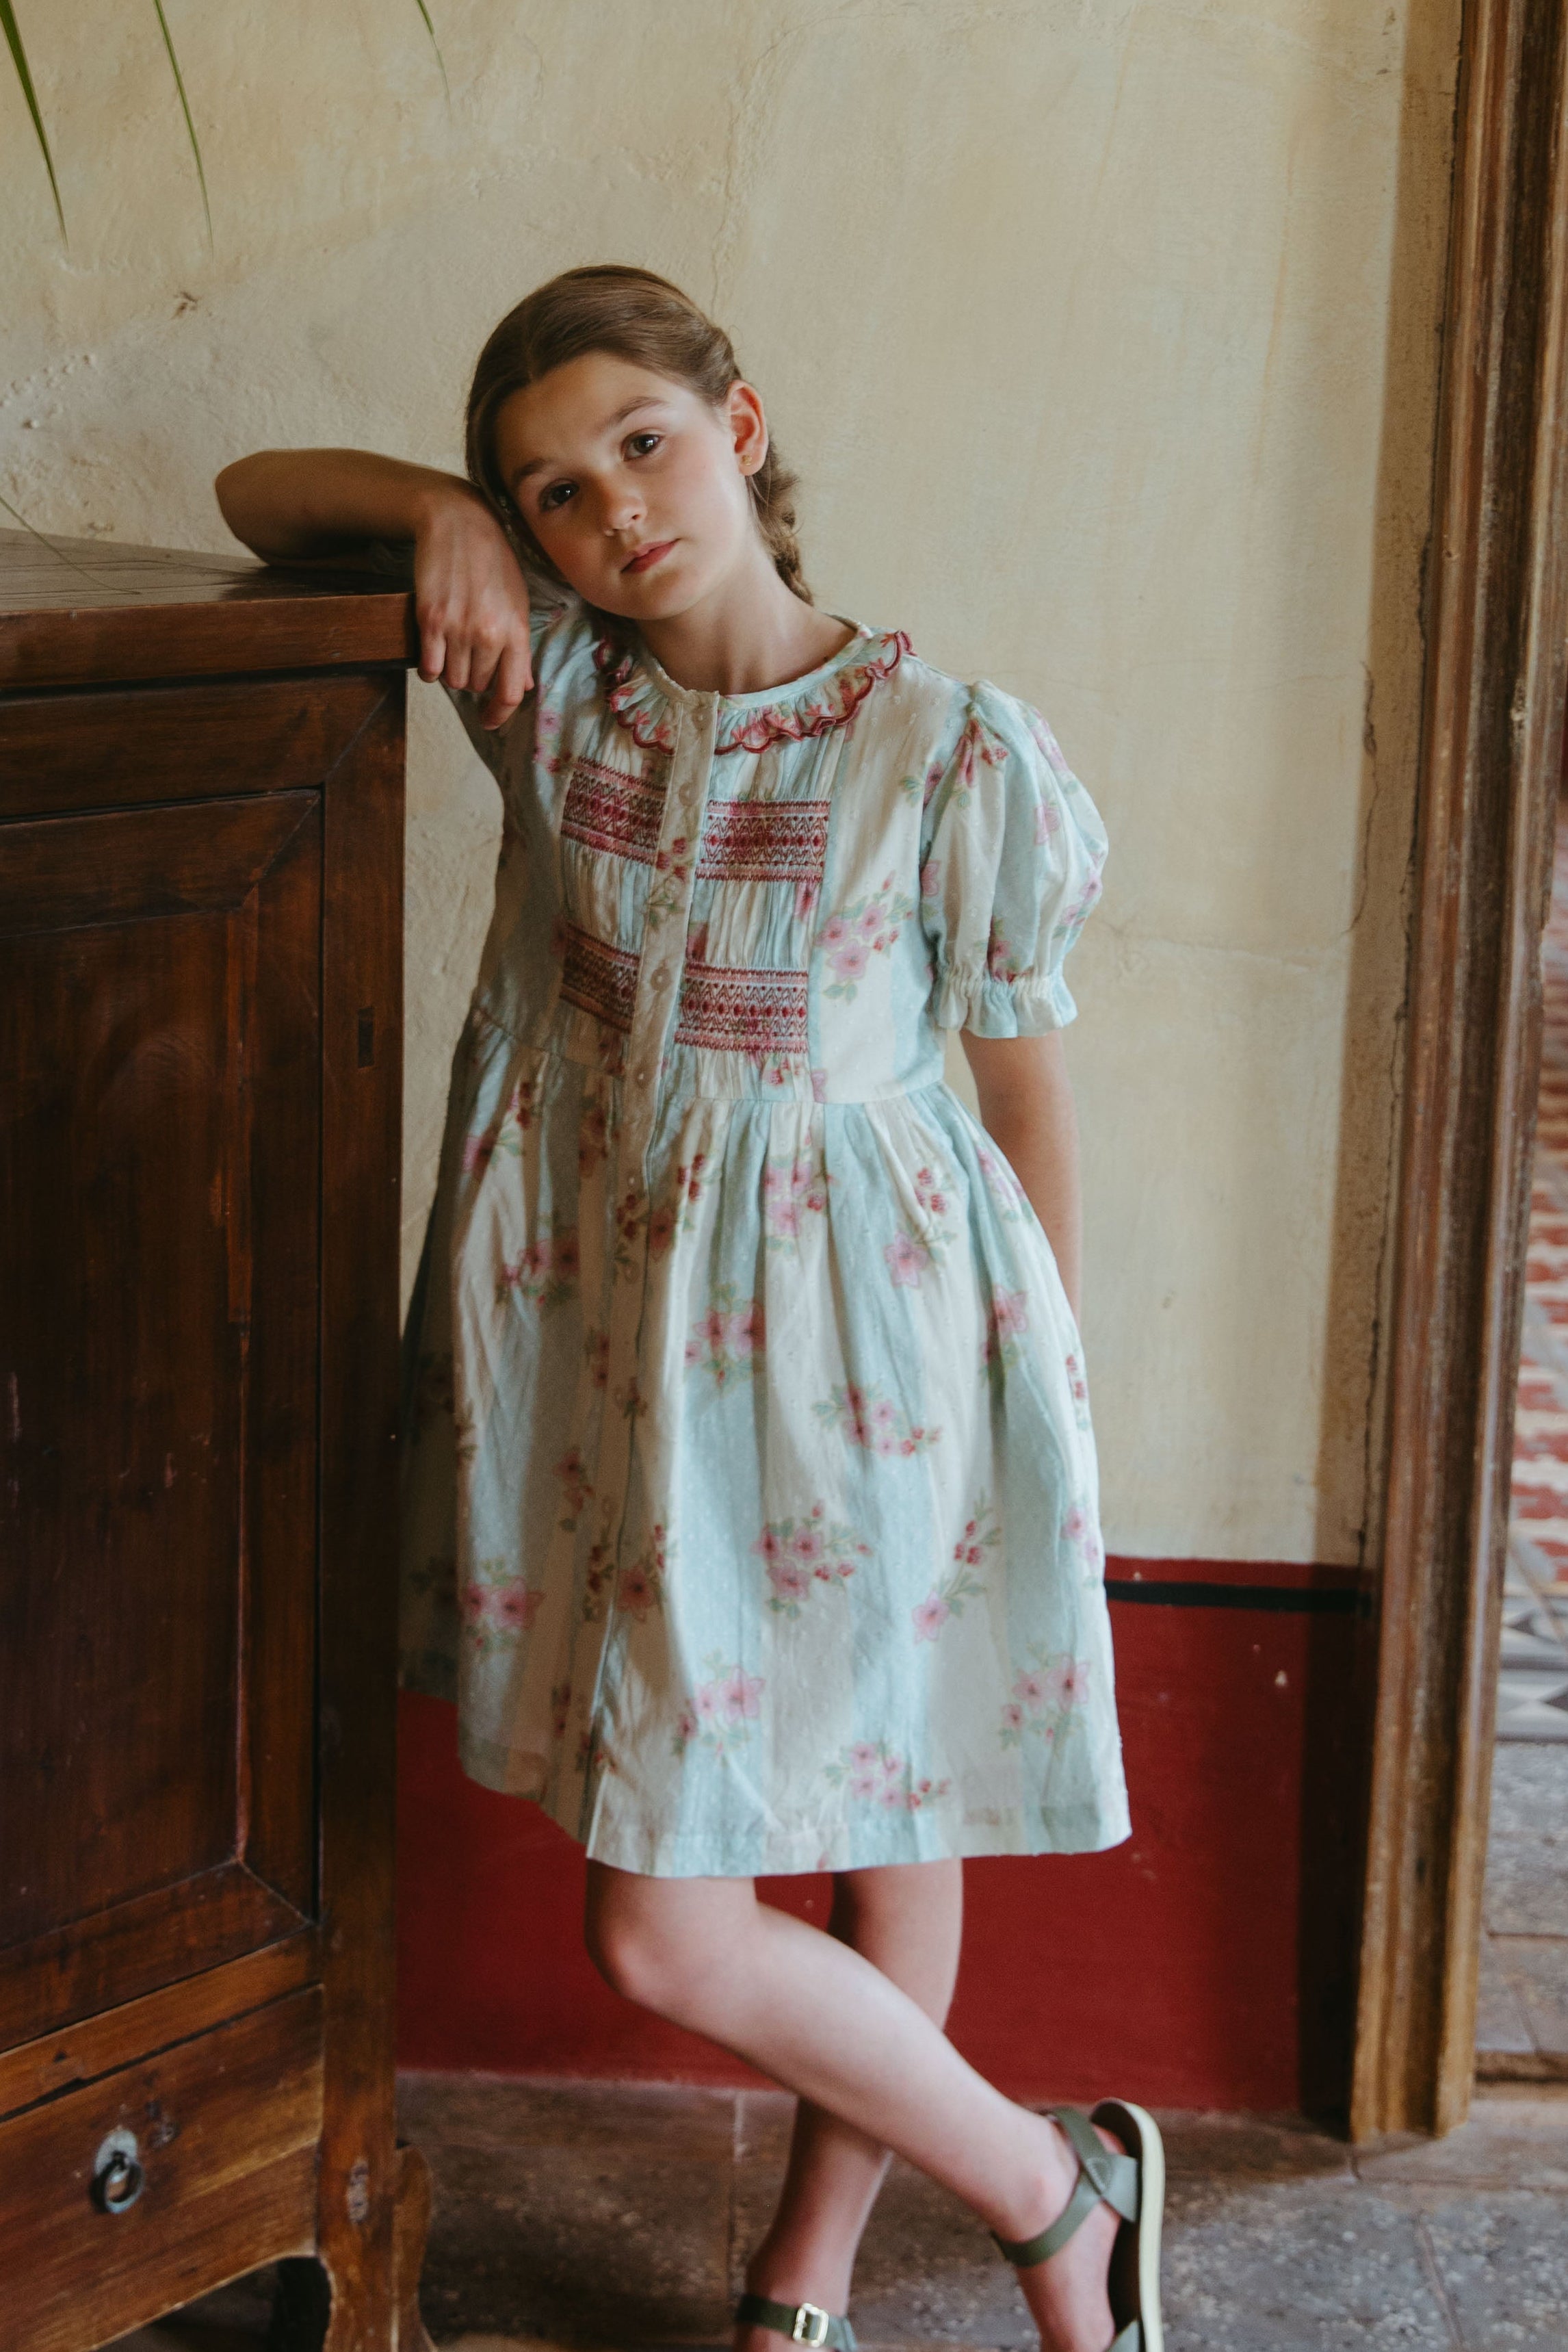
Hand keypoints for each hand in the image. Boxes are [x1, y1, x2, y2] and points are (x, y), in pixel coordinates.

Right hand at [413, 493, 533, 729]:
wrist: (458, 523)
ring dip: (451, 672)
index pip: (510, 692)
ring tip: (452, 648)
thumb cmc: (493, 561)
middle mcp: (488, 635)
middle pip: (477, 686)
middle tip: (470, 655)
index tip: (489, 720)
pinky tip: (433, 652)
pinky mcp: (430, 620)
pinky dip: (430, 668)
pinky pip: (428, 668)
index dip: (499, 714)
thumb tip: (522, 685)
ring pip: (452, 680)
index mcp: (516, 632)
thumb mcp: (518, 602)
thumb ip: (519, 647)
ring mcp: (458, 629)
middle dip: (474, 679)